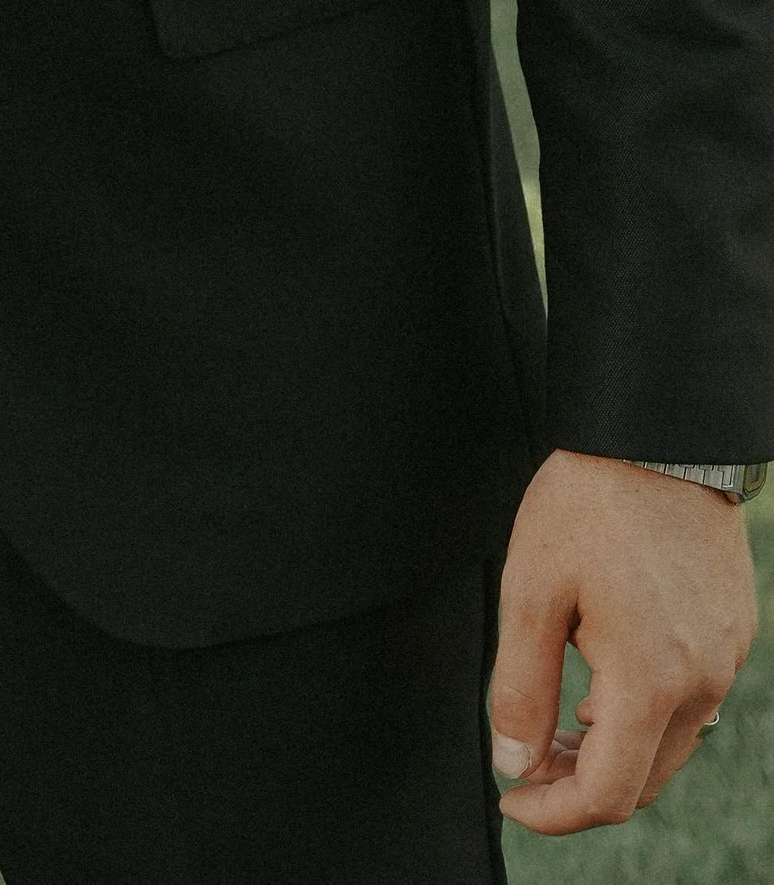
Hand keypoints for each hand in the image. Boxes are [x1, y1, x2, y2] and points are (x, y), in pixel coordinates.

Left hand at [490, 450, 757, 827]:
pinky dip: (644, 710)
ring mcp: (725, 658)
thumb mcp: (531, 589)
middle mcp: (700, 681)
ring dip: (612, 747)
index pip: (608, 793)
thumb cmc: (590, 500)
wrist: (658, 435)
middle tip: (526, 757)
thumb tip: (515, 760)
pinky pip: (690, 700)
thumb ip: (520, 685)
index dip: (553, 811)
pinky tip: (602, 672)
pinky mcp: (732, 633)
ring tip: (557, 715)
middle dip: (578, 783)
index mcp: (650, 679)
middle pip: (642, 778)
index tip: (513, 797)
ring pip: (668, 744)